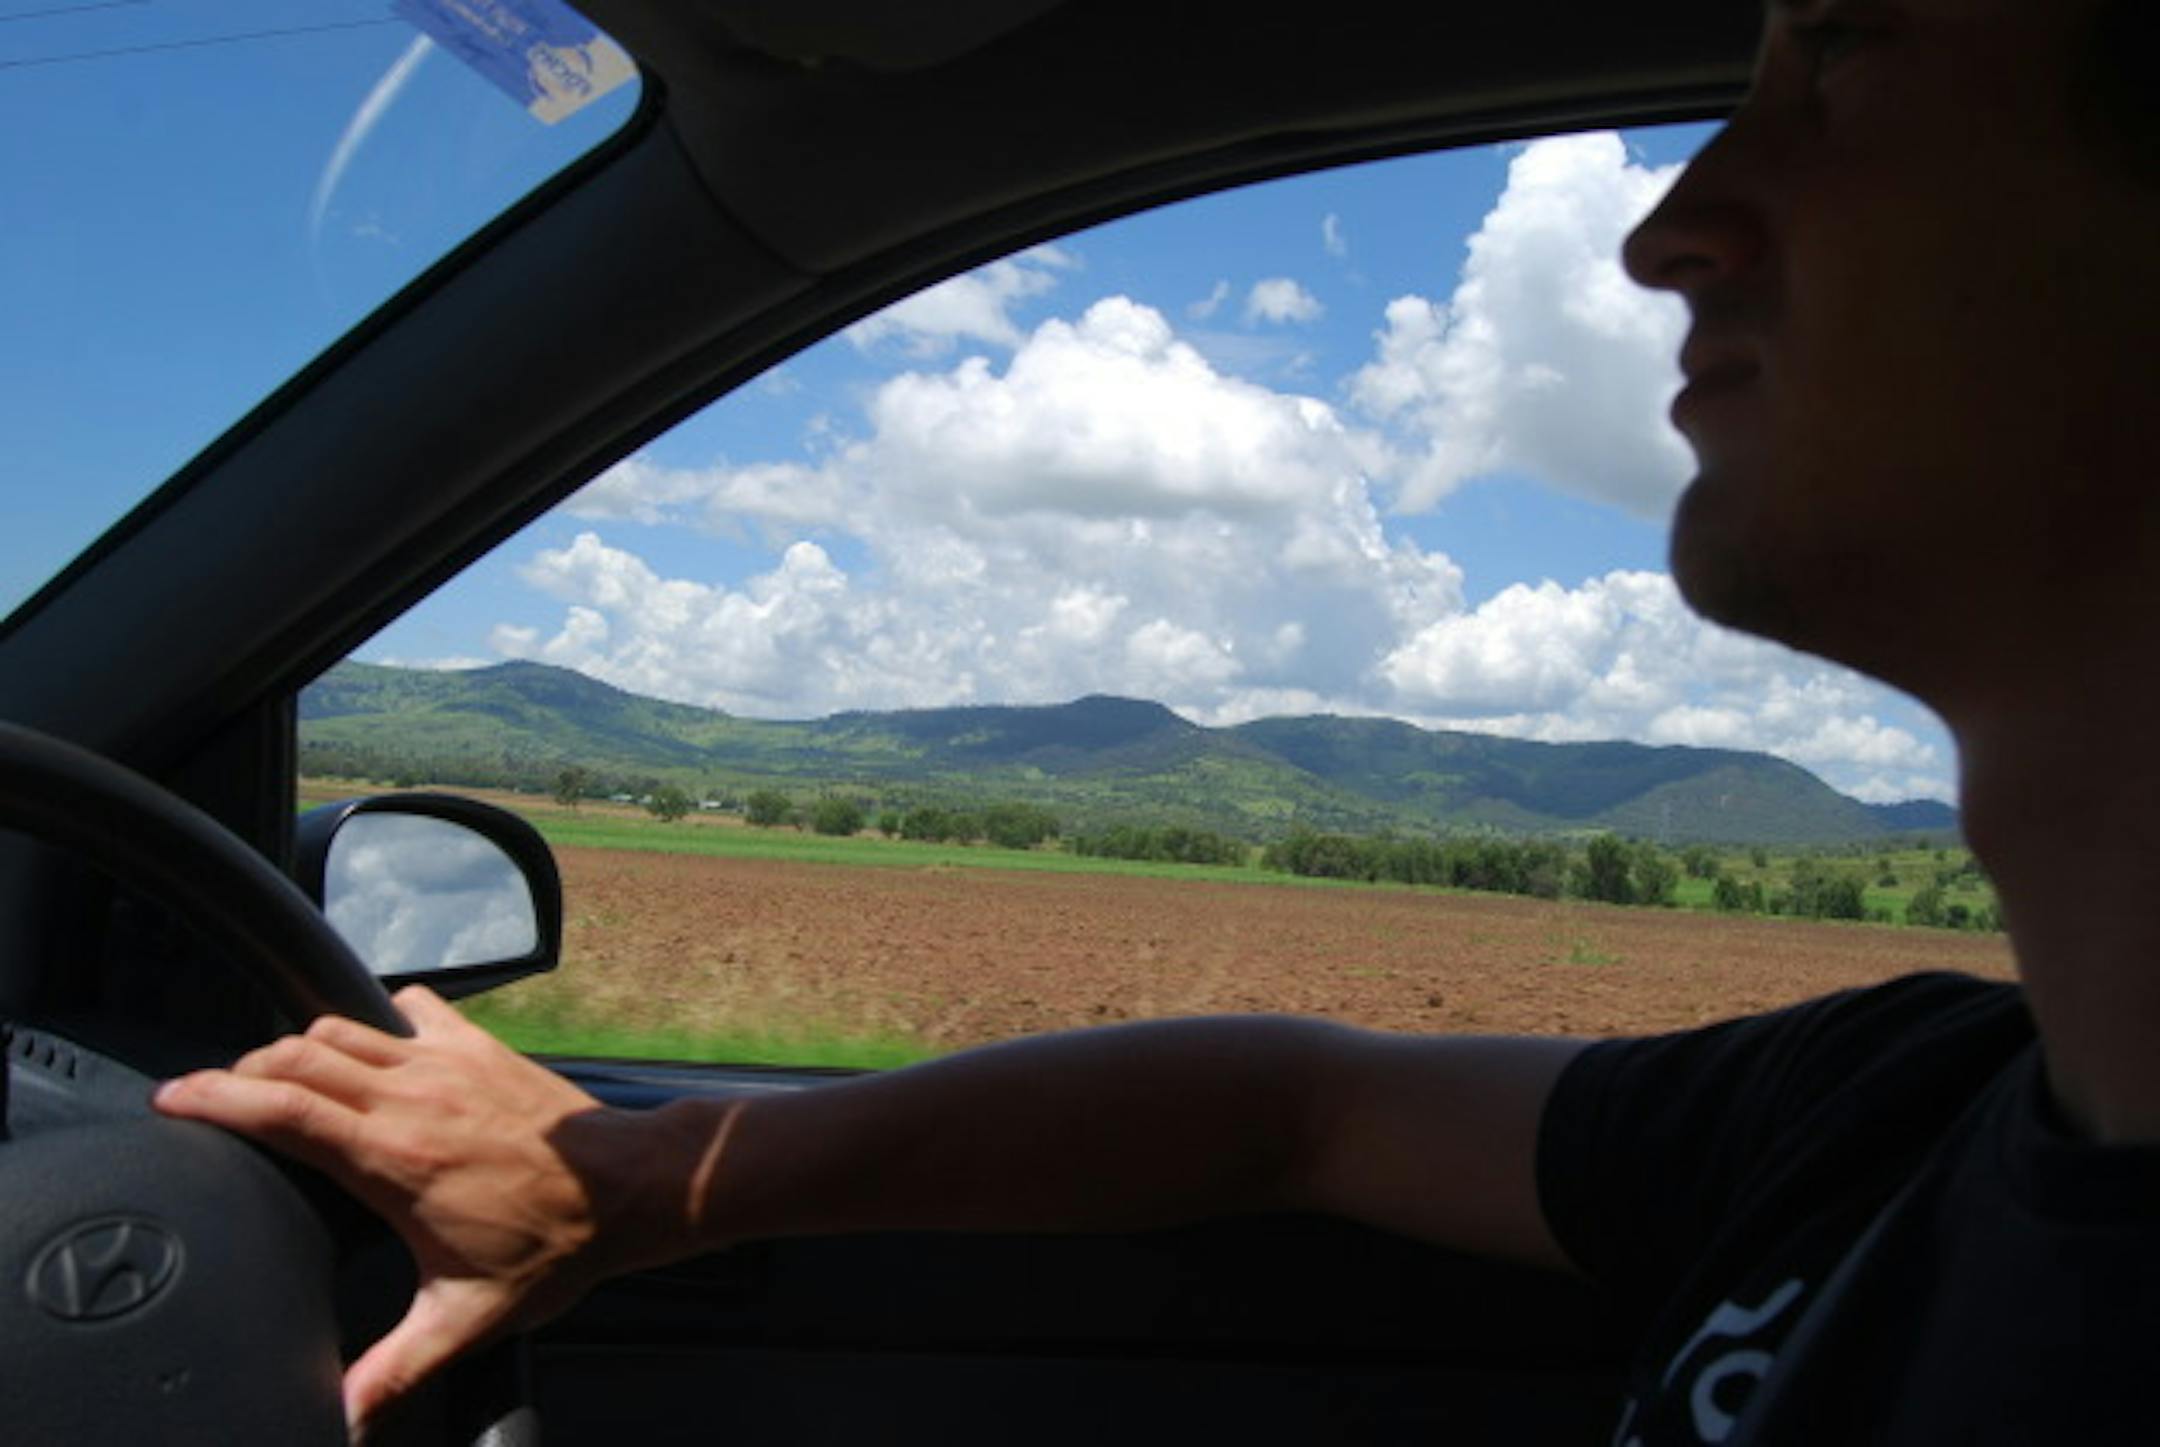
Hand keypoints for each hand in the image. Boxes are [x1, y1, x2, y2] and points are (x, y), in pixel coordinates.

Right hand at [154, 986, 714, 1435]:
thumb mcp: (466, 1318)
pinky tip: (369, 1048)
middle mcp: (411, 1096)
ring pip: (343, 1027)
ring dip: (298, 1046)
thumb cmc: (555, 1247)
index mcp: (393, 1158)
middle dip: (242, 1070)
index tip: (173, 1099)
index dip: (216, 1097)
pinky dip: (373, 1018)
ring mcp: (444, 1061)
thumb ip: (395, 1368)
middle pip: (296, 1056)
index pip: (283, 1108)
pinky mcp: (478, 1044)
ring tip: (277, 1078)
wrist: (633, 1188)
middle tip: (217, 1098)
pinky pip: (408, 1007)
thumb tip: (344, 1418)